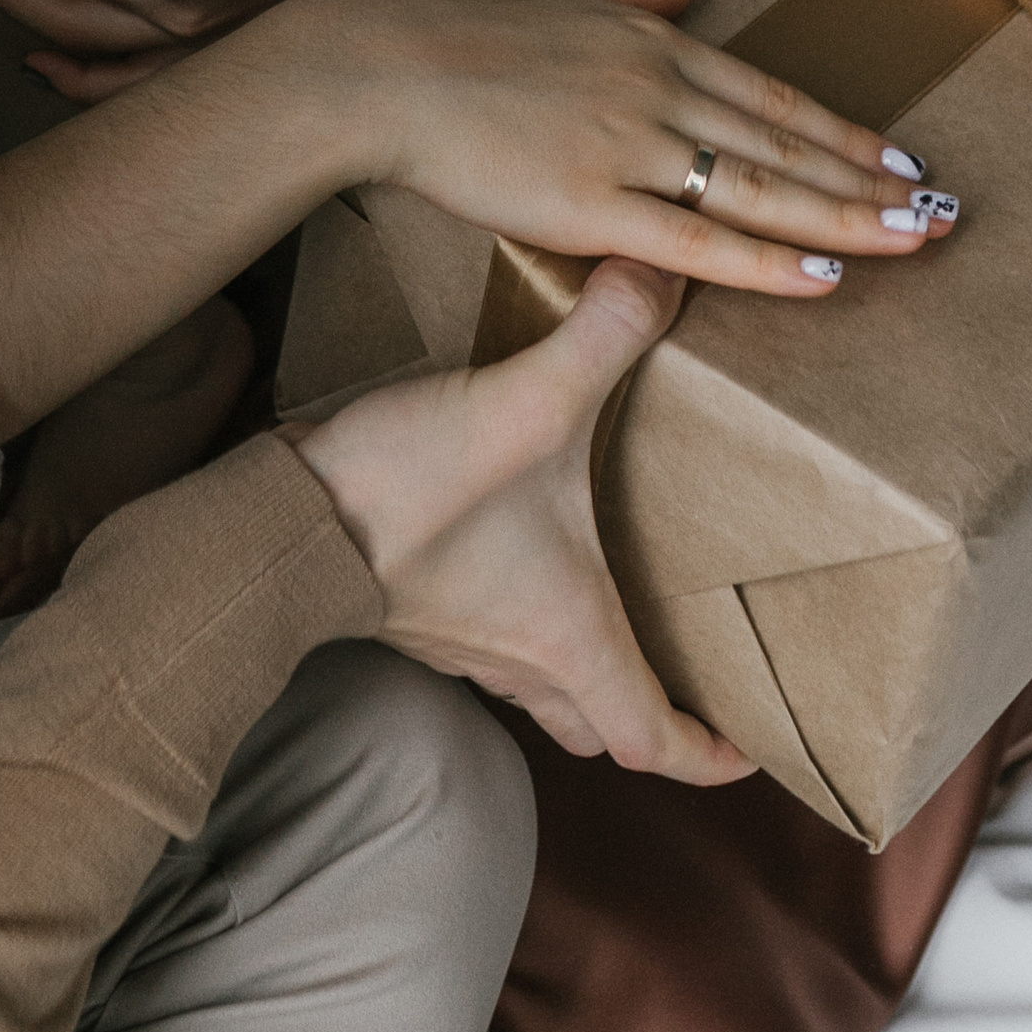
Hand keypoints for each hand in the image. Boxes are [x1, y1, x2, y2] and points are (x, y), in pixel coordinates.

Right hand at [272, 0, 957, 295]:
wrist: (375, 63)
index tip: (900, 161)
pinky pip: (695, 244)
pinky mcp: (587, 206)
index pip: (774, 97)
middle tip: (942, 214)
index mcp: (653, 41)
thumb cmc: (455, 27)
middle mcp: (658, 90)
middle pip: (787, 146)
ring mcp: (627, 148)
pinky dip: (764, 263)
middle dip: (871, 185)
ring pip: (760, 193)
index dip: (845, 134)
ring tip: (912, 244)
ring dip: (846, 222)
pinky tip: (820, 278)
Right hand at [292, 260, 750, 781]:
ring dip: (586, 668)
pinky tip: (529, 550)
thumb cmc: (408, 490)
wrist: (281, 516)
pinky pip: (494, 644)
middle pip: (600, 725)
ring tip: (623, 606)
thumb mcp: (524, 402)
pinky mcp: (421, 609)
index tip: (750, 749)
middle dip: (651, 715)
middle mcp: (521, 657)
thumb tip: (663, 273)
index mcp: (569, 638)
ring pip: (544, 688)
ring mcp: (463, 641)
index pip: (653, 741)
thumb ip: (603, 337)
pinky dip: (527, 624)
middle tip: (694, 678)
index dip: (710, 758)